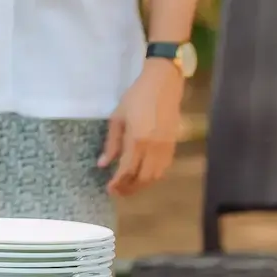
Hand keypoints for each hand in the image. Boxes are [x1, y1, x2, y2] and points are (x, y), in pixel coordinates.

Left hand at [100, 59, 184, 196]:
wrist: (163, 85)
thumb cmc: (136, 97)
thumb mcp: (117, 118)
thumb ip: (111, 143)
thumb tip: (102, 164)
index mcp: (137, 140)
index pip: (127, 170)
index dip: (117, 183)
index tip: (109, 189)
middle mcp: (154, 148)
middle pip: (143, 178)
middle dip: (129, 188)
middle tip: (117, 191)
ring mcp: (166, 148)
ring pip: (155, 176)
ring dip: (141, 185)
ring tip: (128, 186)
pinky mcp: (173, 145)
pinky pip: (164, 168)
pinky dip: (153, 176)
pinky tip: (143, 174)